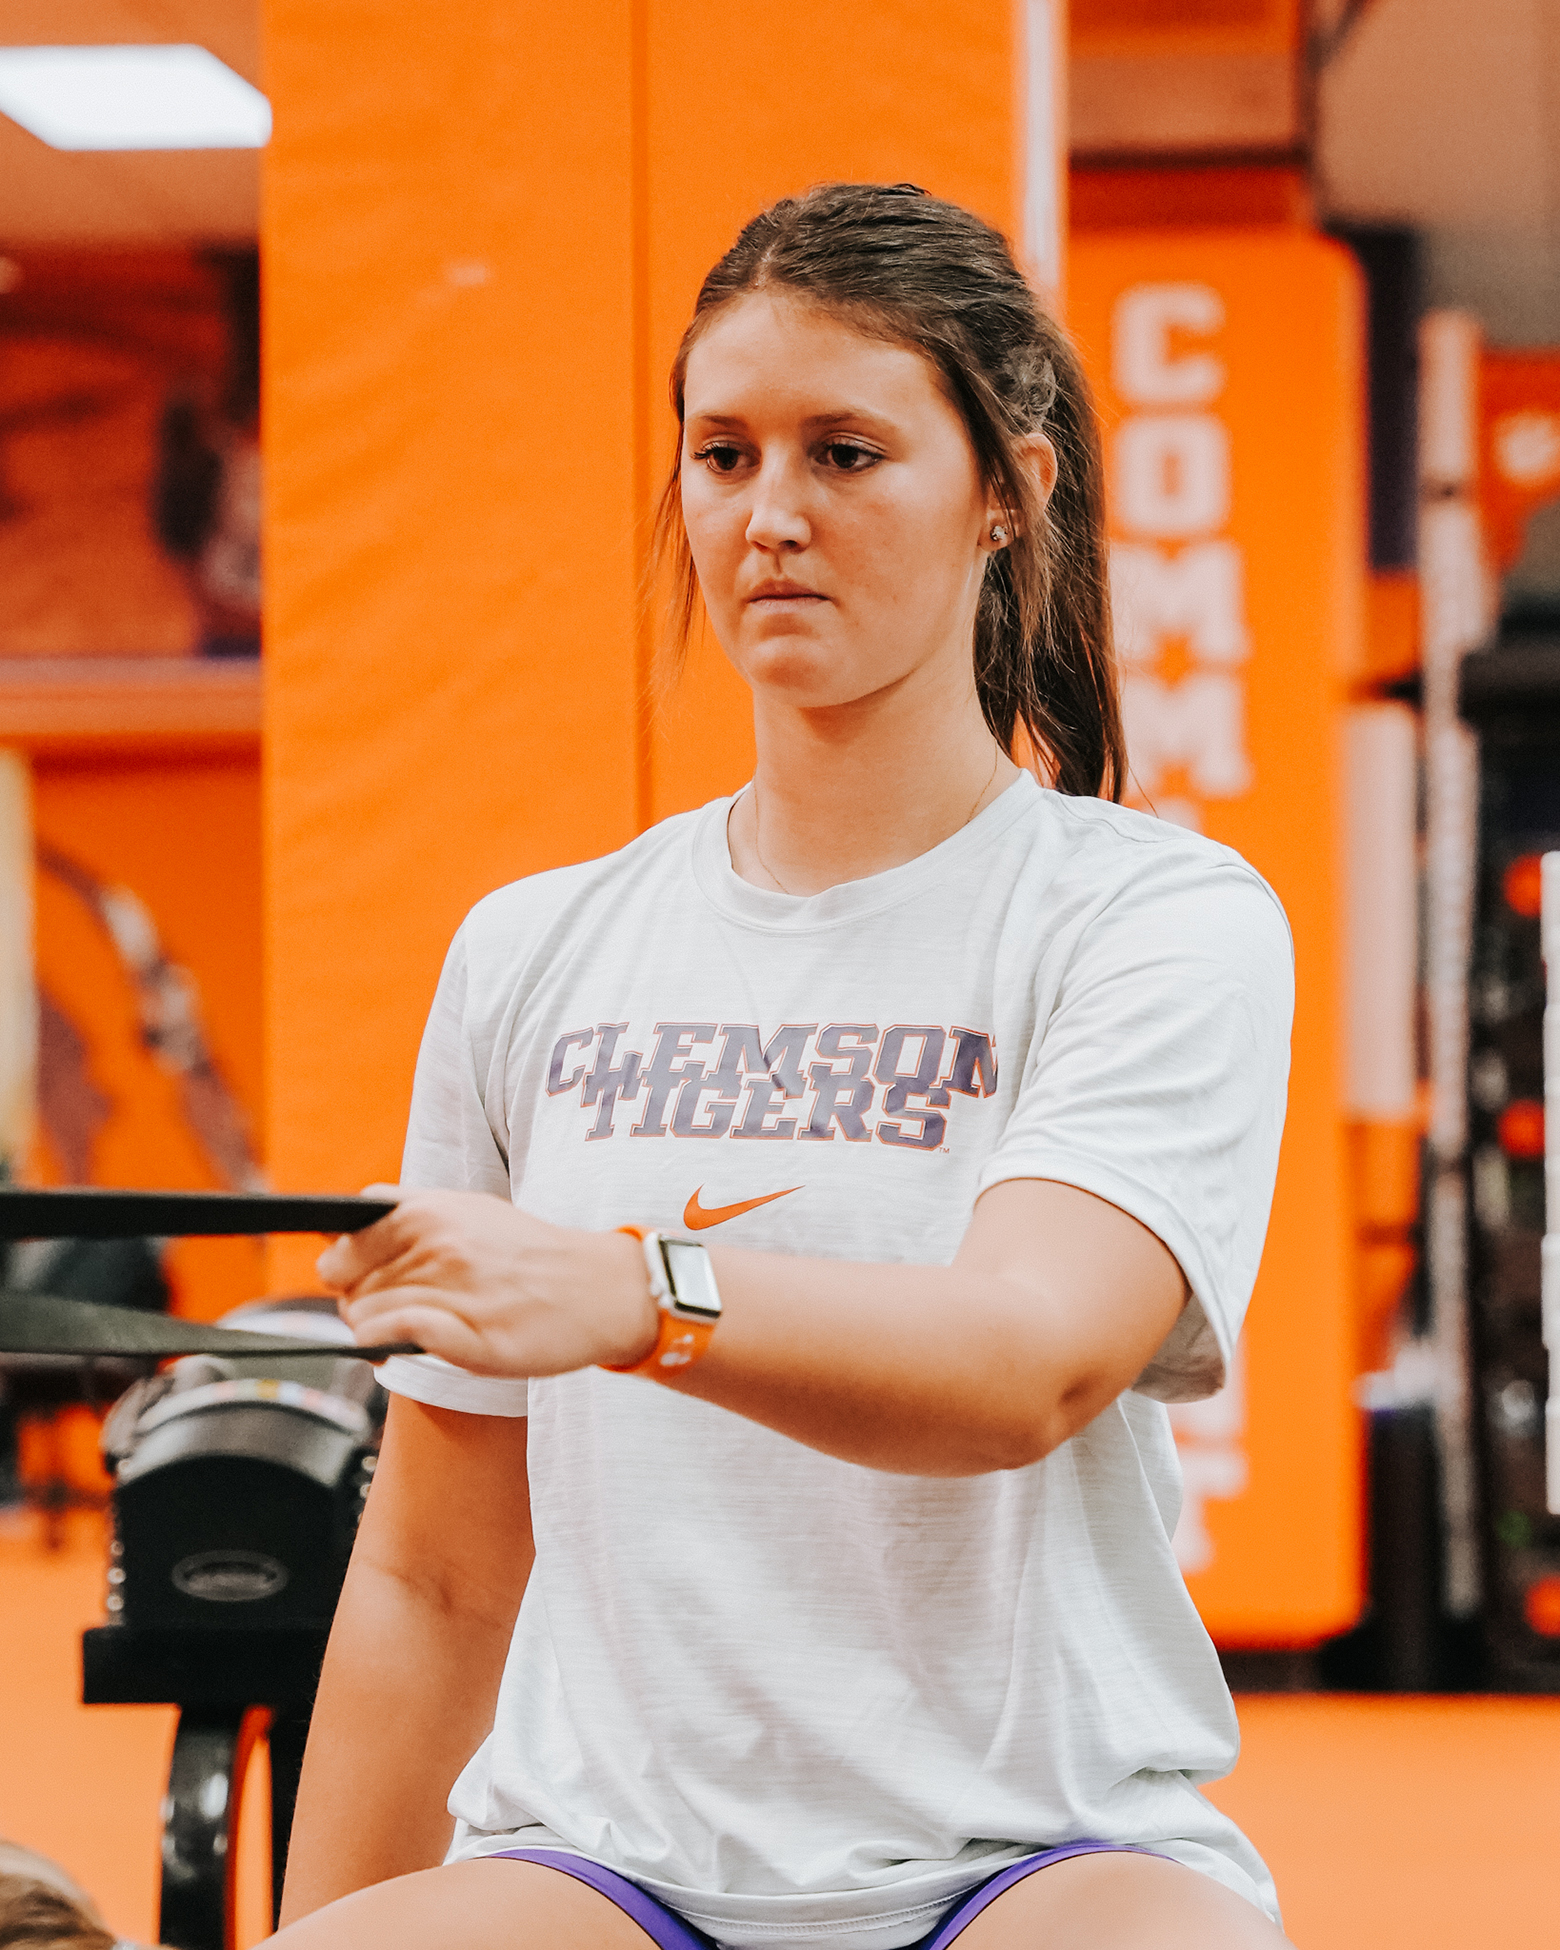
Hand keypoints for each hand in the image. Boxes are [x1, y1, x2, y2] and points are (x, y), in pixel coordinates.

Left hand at [317, 1187, 657, 1375]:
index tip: (359, 1277)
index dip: (346, 1264)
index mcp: (431, 1211)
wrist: (600, 1289)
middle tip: (394, 1308)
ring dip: (375, 1329)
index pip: (345, 1239)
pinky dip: (383, 1344)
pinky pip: (389, 1337)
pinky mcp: (467, 1335)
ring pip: (364, 1314)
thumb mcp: (469, 1210)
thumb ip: (406, 1216)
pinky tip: (401, 1347)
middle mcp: (437, 1245)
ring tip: (410, 1328)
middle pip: (350, 1284)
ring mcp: (452, 1289)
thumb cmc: (531, 1256)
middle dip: (361, 1301)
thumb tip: (335, 1242)